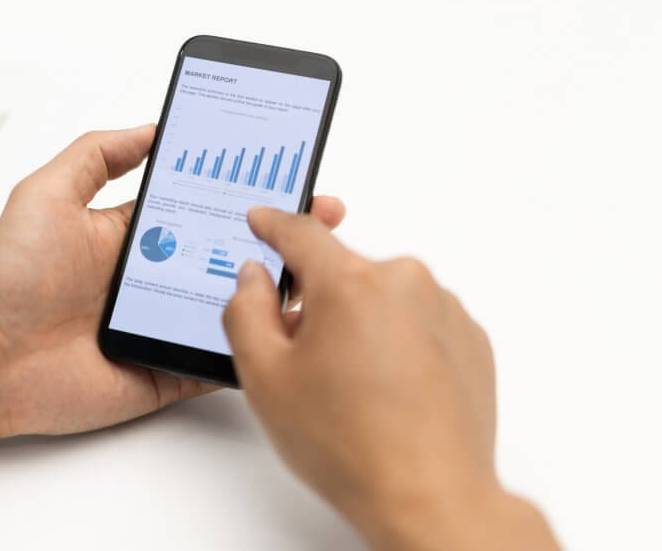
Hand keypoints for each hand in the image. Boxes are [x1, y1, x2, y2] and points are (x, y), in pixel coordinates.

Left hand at [0, 125, 345, 437]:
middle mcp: (158, 273)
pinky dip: (255, 347)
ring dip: (277, 287)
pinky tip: (290, 329)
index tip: (287, 168)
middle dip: (279, 232)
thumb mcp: (48, 193)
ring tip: (320, 266)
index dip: (245, 187)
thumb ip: (98, 155)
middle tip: (323, 215)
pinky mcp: (169, 368)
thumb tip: (152, 127)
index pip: (204, 203)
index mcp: (137, 232)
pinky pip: (221, 358)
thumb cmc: (11, 275)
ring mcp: (167, 321)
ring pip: (236, 303)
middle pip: (232, 250)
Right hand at [222, 208, 559, 550]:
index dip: (272, 224)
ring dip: (362, 324)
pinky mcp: (470, 337)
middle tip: (307, 359)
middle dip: (319, 302)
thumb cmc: (352, 445)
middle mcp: (405, 281)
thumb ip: (246, 312)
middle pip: (343, 272)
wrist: (431, 496)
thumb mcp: (265, 377)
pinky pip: (419, 322)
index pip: (300, 232)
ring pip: (383, 298)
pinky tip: (389, 392)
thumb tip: (254, 279)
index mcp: (350, 282)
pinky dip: (399, 343)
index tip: (263, 220)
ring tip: (356, 388)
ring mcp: (445, 308)